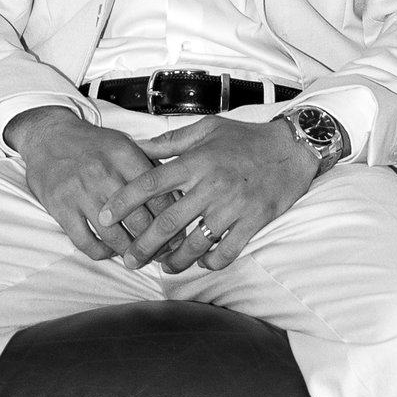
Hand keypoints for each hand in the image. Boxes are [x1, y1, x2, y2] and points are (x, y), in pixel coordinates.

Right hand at [0, 107, 165, 260]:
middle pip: (139, 221)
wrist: (47, 135)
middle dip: (153, 243)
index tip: (176, 235)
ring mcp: (81, 193)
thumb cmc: (91, 143)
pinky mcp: (61, 208)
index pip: (157, 196)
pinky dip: (101, 252)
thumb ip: (148, 167)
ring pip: (114, 236)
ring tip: (136, 256)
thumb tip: (175, 195)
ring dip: (129, 251)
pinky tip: (108, 251)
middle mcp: (104, 174)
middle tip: (160, 252)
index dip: (170, 221)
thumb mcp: (123, 144)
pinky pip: (85, 241)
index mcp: (124, 156)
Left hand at [117, 114, 319, 272]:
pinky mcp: (254, 220)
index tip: (104, 217)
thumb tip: (137, 147)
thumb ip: (170, 141)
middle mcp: (211, 184)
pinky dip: (212, 261)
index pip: (149, 183)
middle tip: (129, 260)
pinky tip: (203, 263)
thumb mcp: (206, 129)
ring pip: (196, 243)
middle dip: (143, 245)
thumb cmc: (245, 137)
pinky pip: (227, 250)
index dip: (123, 201)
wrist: (292, 148)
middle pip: (168, 222)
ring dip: (176, 260)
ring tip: (164, 268)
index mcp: (195, 161)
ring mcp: (233, 205)